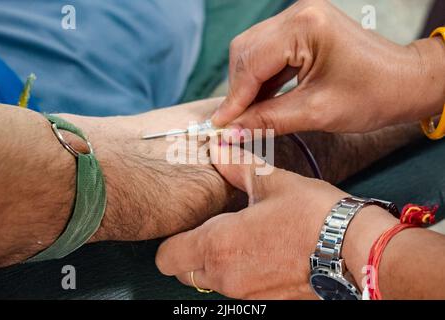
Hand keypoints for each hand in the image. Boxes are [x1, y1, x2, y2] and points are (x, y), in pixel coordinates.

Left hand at [156, 143, 350, 298]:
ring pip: (212, 283)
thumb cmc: (312, 215)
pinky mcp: (268, 302)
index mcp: (218, 245)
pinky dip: (241, 274)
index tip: (190, 224)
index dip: (173, 239)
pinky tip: (263, 253)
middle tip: (216, 229)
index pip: (166, 257)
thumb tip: (218, 149)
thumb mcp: (272, 182)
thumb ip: (236, 167)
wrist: (355, 250)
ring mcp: (247, 295)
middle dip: (192, 253)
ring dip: (217, 264)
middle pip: (185, 273)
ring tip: (244, 238)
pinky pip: (239, 291)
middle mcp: (226, 278)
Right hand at [212, 0, 444, 133]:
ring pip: (253, 51)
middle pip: (246, 51)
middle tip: (233, 123)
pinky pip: (268, 53)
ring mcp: (299, 18)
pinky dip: (261, 79)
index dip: (234, 98)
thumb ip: (268, 120)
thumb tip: (231, 132)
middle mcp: (298, 13)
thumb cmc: (373, 95)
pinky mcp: (302, 29)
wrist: (404, 83)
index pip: (253, 62)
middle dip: (238, 90)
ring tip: (246, 115)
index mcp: (306, 26)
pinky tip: (260, 101)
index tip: (219, 125)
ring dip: (247, 85)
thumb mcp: (316, 112)